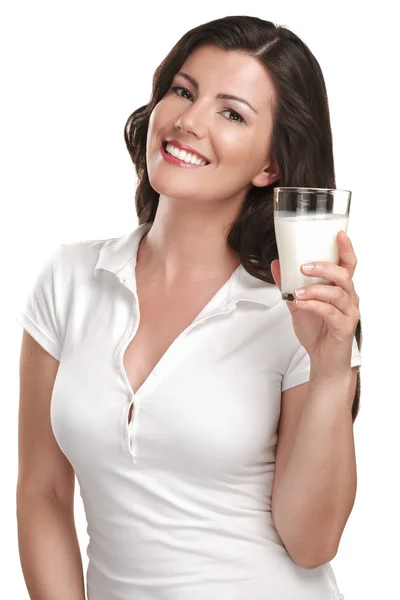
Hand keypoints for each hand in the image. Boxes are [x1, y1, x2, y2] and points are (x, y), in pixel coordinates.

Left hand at [271, 231, 359, 378]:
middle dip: (323, 267)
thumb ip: (288, 284)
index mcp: (340, 288)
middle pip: (344, 275)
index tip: (338, 234)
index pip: (348, 264)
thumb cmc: (316, 330)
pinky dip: (314, 306)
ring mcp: (348, 313)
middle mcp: (348, 298)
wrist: (322, 359)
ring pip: (338, 293)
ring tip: (297, 291)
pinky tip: (301, 303)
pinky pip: (330, 312)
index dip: (346, 249)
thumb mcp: (298, 303)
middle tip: (303, 266)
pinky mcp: (343, 327)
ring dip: (315, 289)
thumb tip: (276, 264)